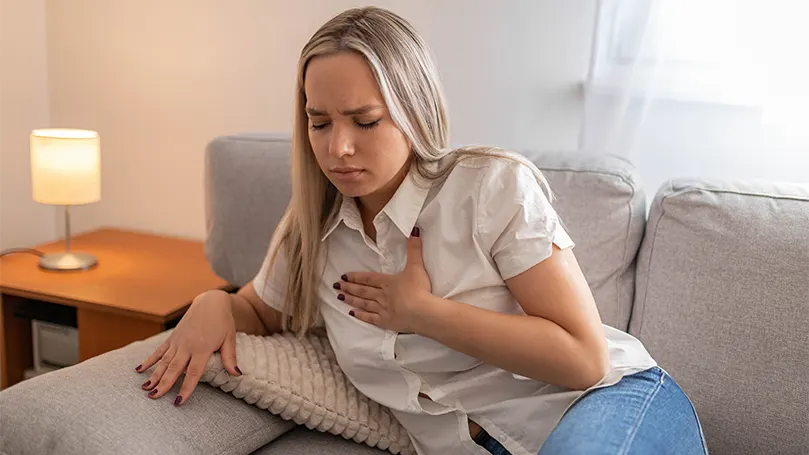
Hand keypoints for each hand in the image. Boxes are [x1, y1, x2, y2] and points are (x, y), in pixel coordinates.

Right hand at [134, 290, 241, 405]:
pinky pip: (159, 351)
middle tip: (154, 398)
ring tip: (145, 389)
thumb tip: (237, 375)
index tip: (178, 401)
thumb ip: (230, 358)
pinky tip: (140, 370)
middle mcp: (187, 346)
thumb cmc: (222, 321)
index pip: (193, 373)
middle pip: (174, 369)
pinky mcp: (173, 337)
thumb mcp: (229, 339)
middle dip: (163, 384)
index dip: (186, 388)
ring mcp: (178, 341)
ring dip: (154, 375)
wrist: (210, 302)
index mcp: (202, 348)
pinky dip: (150, 360)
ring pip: (164, 361)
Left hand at [336, 227, 431, 332]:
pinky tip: (352, 313)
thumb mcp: (416, 266)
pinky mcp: (385, 322)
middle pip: (362, 290)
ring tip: (340, 297)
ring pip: (363, 303)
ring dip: (351, 300)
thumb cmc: (419, 289)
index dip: (355, 277)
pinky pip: (369, 318)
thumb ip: (414, 249)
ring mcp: (382, 309)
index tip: (343, 276)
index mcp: (387, 282)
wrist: (422, 312)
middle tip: (336, 286)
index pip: (368, 278)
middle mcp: (381, 295)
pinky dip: (360, 315)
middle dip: (348, 287)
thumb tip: (414, 230)